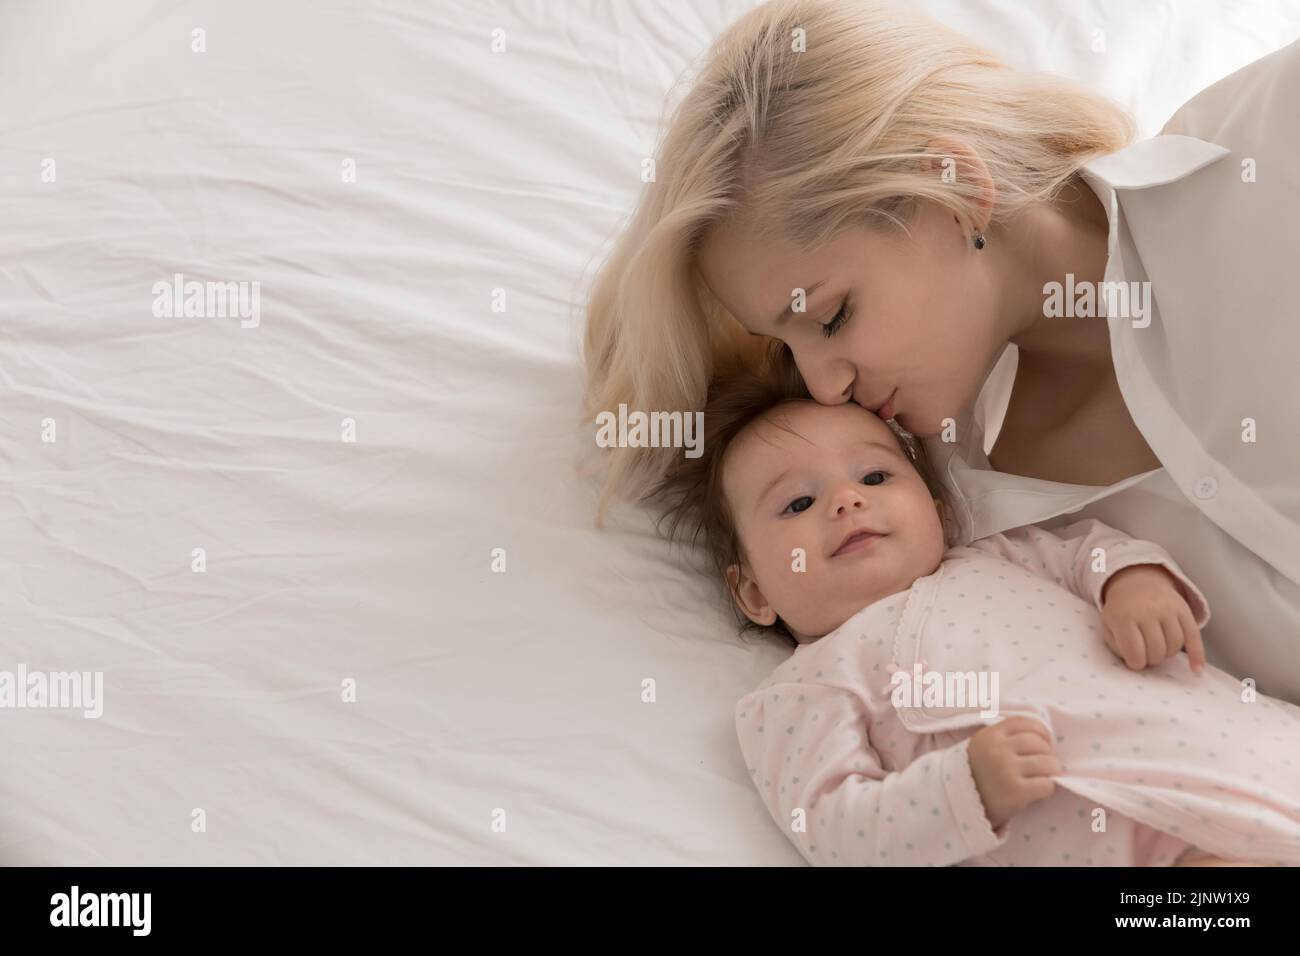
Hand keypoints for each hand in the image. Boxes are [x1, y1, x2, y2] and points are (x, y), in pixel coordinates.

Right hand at [968, 716, 1060, 830]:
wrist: (960, 803)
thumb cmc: (979, 774)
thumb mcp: (983, 746)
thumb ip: (1006, 737)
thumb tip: (1044, 736)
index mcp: (989, 735)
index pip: (1025, 723)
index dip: (1041, 732)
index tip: (1045, 742)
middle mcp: (997, 750)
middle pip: (1039, 743)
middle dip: (1047, 753)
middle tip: (1044, 763)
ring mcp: (1006, 771)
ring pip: (1047, 763)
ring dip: (1052, 770)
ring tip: (1045, 776)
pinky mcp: (1015, 792)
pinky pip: (1046, 785)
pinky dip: (1047, 787)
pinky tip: (1038, 790)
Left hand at [1100, 564, 1205, 672]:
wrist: (1136, 582)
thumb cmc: (1121, 610)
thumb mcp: (1108, 625)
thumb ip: (1116, 646)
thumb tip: (1133, 665)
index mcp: (1123, 616)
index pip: (1134, 652)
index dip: (1136, 663)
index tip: (1135, 662)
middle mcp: (1146, 611)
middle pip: (1156, 650)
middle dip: (1151, 659)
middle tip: (1147, 656)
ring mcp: (1167, 609)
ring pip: (1174, 645)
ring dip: (1167, 654)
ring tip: (1158, 650)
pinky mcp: (1184, 609)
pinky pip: (1194, 636)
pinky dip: (1197, 655)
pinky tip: (1196, 669)